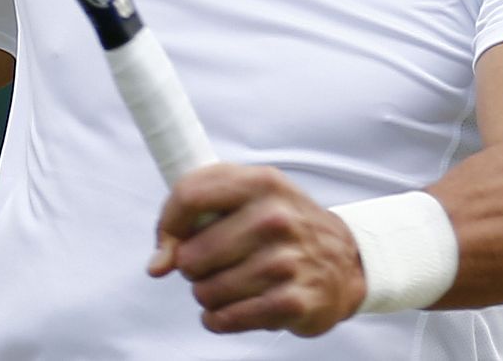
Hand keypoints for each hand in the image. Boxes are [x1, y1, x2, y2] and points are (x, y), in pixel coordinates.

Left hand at [149, 164, 365, 336]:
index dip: (168, 223)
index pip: (189, 195)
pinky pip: (226, 319)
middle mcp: (275, 218)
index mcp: (261, 182)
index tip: (170, 241)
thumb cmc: (280, 226)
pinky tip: (233, 308)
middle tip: (215, 263)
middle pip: (191, 255)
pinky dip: (220, 318)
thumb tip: (157, 264)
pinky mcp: (292, 302)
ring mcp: (286, 262)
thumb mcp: (246, 198)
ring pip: (206, 291)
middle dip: (193, 266)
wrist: (346, 260)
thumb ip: (193, 214)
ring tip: (232, 283)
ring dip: (210, 294)